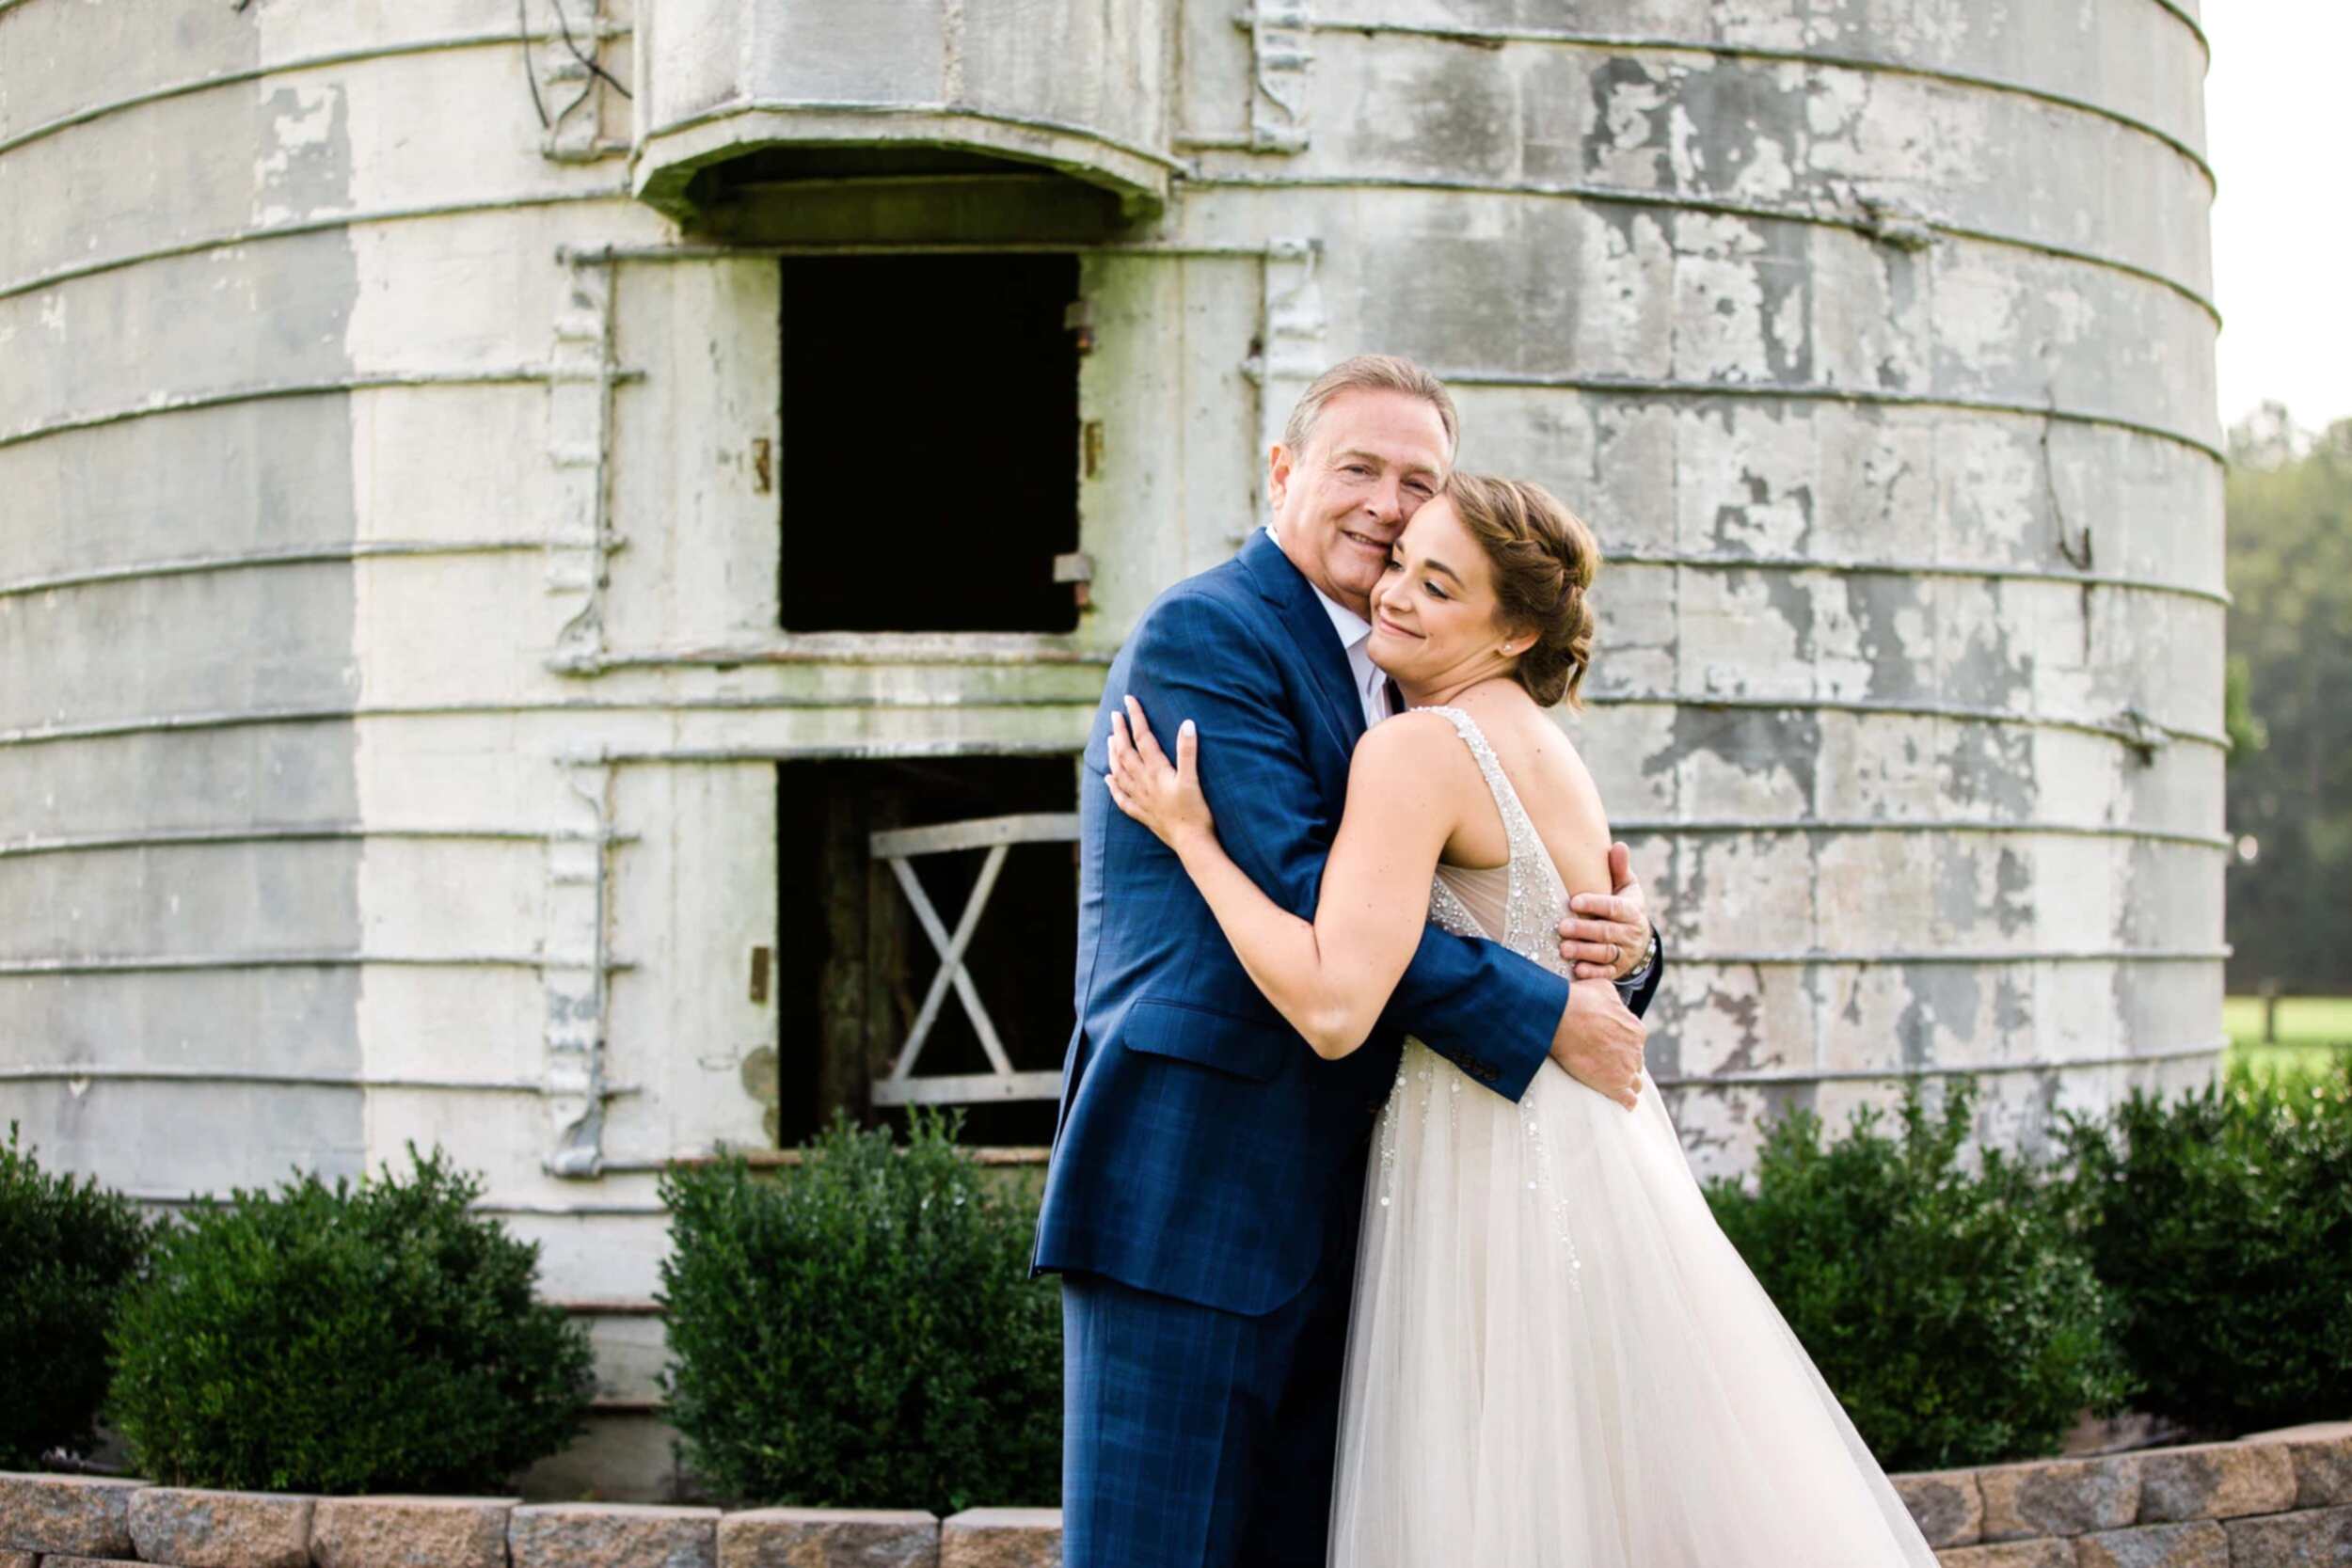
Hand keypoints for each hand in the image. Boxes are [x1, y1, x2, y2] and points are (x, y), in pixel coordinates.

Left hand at [1105, 695, 1214, 849]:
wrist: (1191, 844)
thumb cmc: (1196, 812)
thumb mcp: (1193, 779)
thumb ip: (1188, 751)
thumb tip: (1187, 724)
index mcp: (1156, 771)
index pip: (1143, 738)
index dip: (1136, 718)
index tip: (1129, 700)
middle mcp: (1144, 783)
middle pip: (1126, 753)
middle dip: (1119, 732)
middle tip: (1115, 716)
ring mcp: (1141, 799)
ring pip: (1119, 772)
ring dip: (1113, 754)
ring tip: (1109, 740)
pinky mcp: (1143, 814)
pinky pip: (1122, 798)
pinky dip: (1113, 786)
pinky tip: (1108, 779)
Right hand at [1550, 980, 1646, 1110]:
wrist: (1561, 1019)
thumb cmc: (1579, 1000)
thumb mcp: (1604, 989)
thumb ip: (1615, 999)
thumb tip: (1613, 1002)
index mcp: (1636, 1029)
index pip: (1635, 1042)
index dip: (1621, 1044)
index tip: (1608, 1046)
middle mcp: (1636, 1050)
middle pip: (1635, 1062)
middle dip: (1623, 1062)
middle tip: (1605, 1062)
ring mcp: (1626, 1069)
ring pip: (1635, 1082)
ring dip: (1625, 1081)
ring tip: (1612, 1082)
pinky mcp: (1614, 1085)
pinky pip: (1629, 1100)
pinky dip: (1626, 1101)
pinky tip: (1621, 1101)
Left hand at [1558, 842, 1653, 981]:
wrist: (1639, 940)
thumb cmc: (1624, 906)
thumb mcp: (1626, 887)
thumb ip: (1619, 869)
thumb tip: (1618, 845)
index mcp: (1632, 910)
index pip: (1614, 907)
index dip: (1595, 904)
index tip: (1574, 902)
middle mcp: (1631, 933)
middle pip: (1607, 932)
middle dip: (1584, 930)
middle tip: (1561, 927)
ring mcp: (1625, 953)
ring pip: (1605, 954)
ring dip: (1584, 952)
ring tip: (1563, 949)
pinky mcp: (1618, 969)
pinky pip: (1606, 973)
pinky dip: (1592, 973)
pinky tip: (1576, 970)